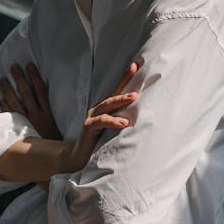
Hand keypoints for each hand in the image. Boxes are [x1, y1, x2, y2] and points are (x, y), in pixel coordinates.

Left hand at [0, 62, 61, 139]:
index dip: (35, 77)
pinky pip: (10, 117)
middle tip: (13, 67)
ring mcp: (27, 124)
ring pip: (16, 103)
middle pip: (27, 93)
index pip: (41, 91)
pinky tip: (0, 99)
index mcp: (48, 114)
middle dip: (20, 79)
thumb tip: (47, 101)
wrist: (53, 161)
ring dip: (8, 90)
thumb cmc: (55, 143)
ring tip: (2, 80)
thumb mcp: (57, 127)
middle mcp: (36, 116)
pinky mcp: (21, 131)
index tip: (30, 66)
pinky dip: (5, 107)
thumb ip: (51, 114)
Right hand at [62, 59, 141, 173]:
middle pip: (113, 93)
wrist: (78, 159)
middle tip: (137, 70)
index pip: (117, 90)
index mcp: (105, 110)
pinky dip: (112, 121)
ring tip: (134, 97)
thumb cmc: (98, 145)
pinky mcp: (88, 128)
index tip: (137, 64)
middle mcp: (97, 110)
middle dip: (125, 81)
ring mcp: (91, 118)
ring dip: (121, 100)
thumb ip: (123, 122)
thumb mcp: (113, 132)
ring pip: (107, 105)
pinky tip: (123, 123)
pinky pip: (101, 122)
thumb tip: (145, 117)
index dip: (126, 77)